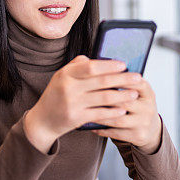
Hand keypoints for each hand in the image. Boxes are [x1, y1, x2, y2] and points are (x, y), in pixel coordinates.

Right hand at [23, 55, 143, 152]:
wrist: (42, 121)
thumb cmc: (56, 96)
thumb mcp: (61, 77)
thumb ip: (77, 65)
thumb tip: (95, 58)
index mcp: (65, 74)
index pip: (91, 66)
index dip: (109, 65)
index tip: (123, 64)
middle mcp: (68, 88)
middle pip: (101, 82)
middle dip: (122, 79)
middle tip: (138, 78)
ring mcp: (72, 104)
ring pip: (104, 98)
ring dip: (122, 96)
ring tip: (134, 94)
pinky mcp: (76, 118)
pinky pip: (100, 113)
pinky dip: (113, 112)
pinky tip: (123, 109)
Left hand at [90, 77, 162, 153]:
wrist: (151, 130)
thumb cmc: (138, 107)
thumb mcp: (138, 93)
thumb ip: (125, 83)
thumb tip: (103, 71)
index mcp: (148, 93)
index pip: (136, 83)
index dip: (119, 79)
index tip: (101, 76)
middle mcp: (148, 107)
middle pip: (125, 101)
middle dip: (105, 97)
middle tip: (88, 94)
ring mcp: (144, 123)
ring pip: (118, 118)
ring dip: (101, 115)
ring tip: (87, 111)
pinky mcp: (138, 136)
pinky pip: (116, 133)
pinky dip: (102, 129)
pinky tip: (92, 126)